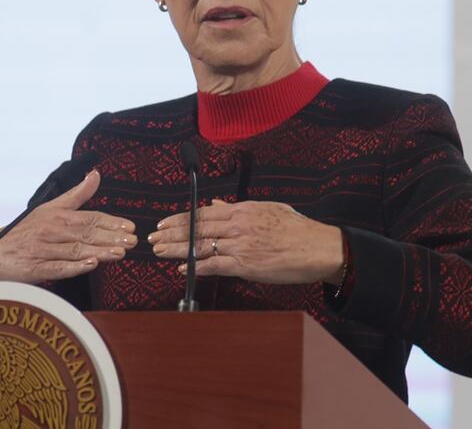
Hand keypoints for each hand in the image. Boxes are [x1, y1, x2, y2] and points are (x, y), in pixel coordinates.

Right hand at [0, 170, 135, 283]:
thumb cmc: (26, 230)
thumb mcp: (50, 207)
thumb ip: (77, 194)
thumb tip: (96, 174)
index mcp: (58, 216)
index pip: (90, 218)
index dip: (111, 222)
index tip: (131, 226)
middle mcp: (52, 231)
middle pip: (86, 234)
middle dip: (111, 237)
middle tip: (132, 240)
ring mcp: (43, 250)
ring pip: (76, 250)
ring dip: (99, 251)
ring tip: (119, 252)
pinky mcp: (35, 268)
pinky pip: (57, 267)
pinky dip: (74, 267)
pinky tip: (90, 265)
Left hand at [148, 199, 343, 284]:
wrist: (318, 248)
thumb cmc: (297, 229)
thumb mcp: (268, 209)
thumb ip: (239, 208)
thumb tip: (216, 203)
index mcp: (242, 210)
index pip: (202, 212)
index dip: (180, 218)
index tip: (165, 223)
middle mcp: (238, 226)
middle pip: (196, 229)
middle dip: (171, 234)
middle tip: (153, 238)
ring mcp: (241, 245)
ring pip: (201, 246)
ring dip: (177, 250)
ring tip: (160, 251)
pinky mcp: (246, 265)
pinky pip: (215, 265)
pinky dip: (197, 267)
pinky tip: (183, 269)